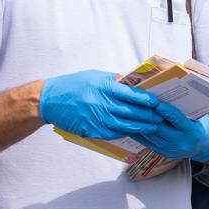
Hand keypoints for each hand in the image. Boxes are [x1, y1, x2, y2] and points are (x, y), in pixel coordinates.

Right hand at [39, 70, 163, 139]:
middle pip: (131, 111)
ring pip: (125, 125)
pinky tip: (133, 132)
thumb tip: (129, 83)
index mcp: (103, 87)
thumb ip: (112, 80)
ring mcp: (96, 118)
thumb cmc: (71, 85)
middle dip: (148, 115)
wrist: (49, 100)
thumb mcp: (93, 76)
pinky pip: (112, 133)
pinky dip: (125, 133)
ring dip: (141, 127)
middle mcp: (102, 103)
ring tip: (152, 127)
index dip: (145, 99)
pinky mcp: (91, 130)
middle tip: (160, 117)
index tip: (156, 102)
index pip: (130, 94)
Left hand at [132, 102, 208, 160]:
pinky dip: (138, 131)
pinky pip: (146, 141)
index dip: (168, 112)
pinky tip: (130, 122)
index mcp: (193, 131)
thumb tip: (169, 91)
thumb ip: (186, 107)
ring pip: (151, 135)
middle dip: (149, 116)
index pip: (178, 121)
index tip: (158, 104)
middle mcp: (181, 142)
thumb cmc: (200, 124)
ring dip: (140, 123)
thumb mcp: (199, 115)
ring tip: (131, 110)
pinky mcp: (161, 152)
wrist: (203, 146)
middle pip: (161, 128)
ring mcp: (170, 149)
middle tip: (139, 103)